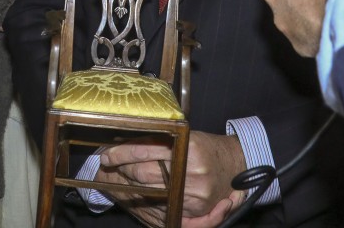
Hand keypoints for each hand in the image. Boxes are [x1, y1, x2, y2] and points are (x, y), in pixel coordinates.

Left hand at [95, 132, 246, 226]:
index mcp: (187, 146)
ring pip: (149, 190)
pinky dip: (148, 199)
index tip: (107, 155)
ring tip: (124, 175)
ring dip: (131, 183)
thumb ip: (161, 141)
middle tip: (111, 163)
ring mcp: (193, 191)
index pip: (144, 150)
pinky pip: (164, 205)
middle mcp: (190, 169)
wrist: (235, 166)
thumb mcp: (186, 136)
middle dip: (123, 168)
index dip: (122, 153)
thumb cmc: (207, 148)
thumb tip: (126, 142)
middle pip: (143, 172)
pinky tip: (139, 191)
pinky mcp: (195, 207)